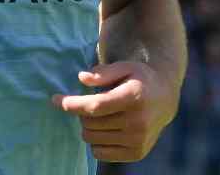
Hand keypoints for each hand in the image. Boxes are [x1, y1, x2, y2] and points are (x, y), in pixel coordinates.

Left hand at [51, 61, 179, 161]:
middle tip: (88, 104)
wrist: (165, 99)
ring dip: (88, 127)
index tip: (55, 100)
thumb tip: (82, 78)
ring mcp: (138, 140)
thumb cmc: (139, 80)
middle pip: (90, 123)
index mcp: (134, 98)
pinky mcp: (136, 153)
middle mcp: (138, 122)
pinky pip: (100, 153)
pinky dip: (96, 142)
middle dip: (81, 113)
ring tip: (99, 116)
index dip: (72, 104)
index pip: (95, 106)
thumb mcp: (125, 67)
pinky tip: (105, 129)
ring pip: (92, 138)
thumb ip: (104, 72)